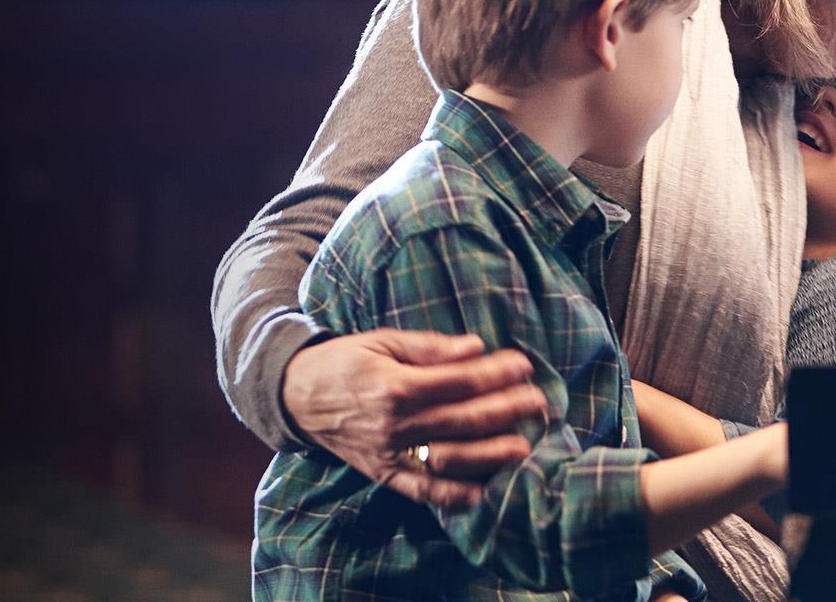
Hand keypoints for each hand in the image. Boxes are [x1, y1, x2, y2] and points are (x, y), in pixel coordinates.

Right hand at [281, 329, 544, 507]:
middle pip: (462, 420)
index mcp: (394, 385)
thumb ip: (429, 347)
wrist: (297, 396)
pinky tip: (482, 492)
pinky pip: (422, 490)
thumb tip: (476, 348)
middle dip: (505, 410)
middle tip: (538, 402)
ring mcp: (389, 453)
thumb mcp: (382, 341)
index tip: (524, 364)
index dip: (496, 373)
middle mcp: (393, 424)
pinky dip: (452, 495)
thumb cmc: (345, 361)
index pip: (458, 382)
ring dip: (491, 454)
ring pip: (449, 458)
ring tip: (523, 447)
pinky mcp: (383, 473)